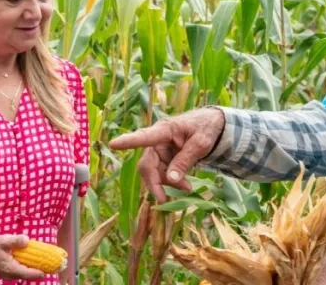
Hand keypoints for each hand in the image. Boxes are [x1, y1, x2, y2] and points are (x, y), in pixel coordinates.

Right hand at [0, 234, 46, 279]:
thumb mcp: (3, 241)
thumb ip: (16, 241)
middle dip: (38, 270)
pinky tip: (29, 259)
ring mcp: (7, 274)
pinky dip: (26, 267)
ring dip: (32, 268)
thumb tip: (27, 241)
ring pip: (23, 274)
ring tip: (42, 261)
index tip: (50, 270)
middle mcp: (10, 275)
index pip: (29, 274)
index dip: (40, 272)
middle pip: (28, 275)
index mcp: (11, 269)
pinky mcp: (5, 272)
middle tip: (50, 264)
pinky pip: (19, 271)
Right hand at [108, 107, 225, 201]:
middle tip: (163, 199)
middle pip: (146, 164)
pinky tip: (185, 186)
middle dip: (154, 182)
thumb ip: (185, 160)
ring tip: (187, 188)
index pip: (144, 136)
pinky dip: (172, 182)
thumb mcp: (201, 144)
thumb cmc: (205, 128)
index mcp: (165, 130)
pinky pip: (162, 175)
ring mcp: (159, 151)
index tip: (113, 144)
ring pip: (153, 173)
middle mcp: (157, 140)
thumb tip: (170, 179)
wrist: (212, 126)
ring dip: (167, 184)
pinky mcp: (163, 159)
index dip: (128, 141)